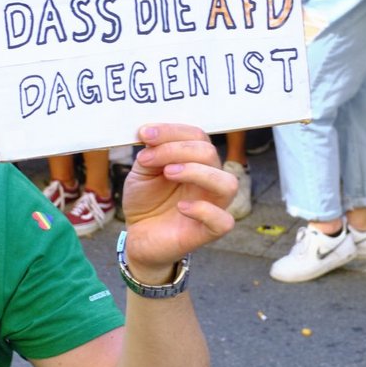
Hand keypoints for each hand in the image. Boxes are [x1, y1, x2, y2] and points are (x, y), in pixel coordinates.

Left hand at [121, 124, 236, 281]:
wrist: (137, 235)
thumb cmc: (145, 201)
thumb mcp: (142, 172)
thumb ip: (151, 153)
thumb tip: (153, 135)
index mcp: (195, 162)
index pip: (197, 136)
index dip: (172, 131)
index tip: (144, 134)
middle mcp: (208, 181)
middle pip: (209, 153)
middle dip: (176, 149)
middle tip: (148, 158)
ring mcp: (212, 206)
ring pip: (228, 183)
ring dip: (197, 172)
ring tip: (168, 173)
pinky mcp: (208, 232)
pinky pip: (223, 221)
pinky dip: (204, 210)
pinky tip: (181, 206)